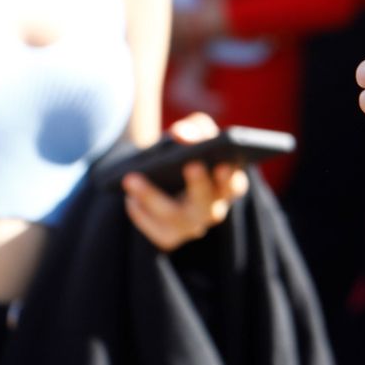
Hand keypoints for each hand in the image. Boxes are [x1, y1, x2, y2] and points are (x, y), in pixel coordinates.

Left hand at [121, 112, 249, 250]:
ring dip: (152, 197)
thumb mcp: (193, 133)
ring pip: (174, 217)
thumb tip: (182, 135)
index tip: (221, 164)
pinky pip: (153, 228)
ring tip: (131, 178)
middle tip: (190, 164)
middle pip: (208, 205)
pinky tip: (129, 197)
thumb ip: (193, 128)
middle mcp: (213, 210)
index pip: (234, 186)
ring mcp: (191, 227)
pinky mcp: (168, 237)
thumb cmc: (186, 150)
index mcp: (228, 185)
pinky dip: (140, 212)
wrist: (162, 173)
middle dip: (199, 185)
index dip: (229, 178)